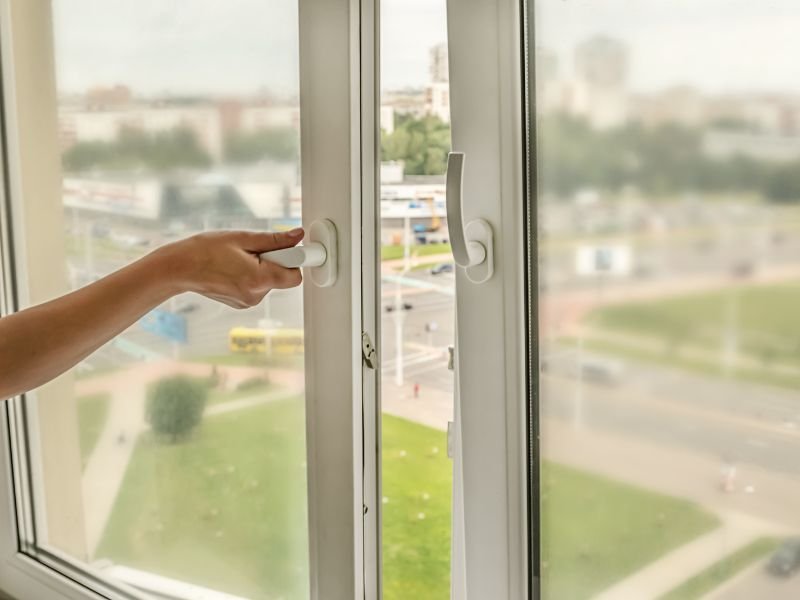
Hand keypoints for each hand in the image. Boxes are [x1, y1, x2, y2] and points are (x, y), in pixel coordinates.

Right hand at [160, 228, 304, 307]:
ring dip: (261, 267)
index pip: (295, 276)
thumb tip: (298, 236)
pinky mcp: (242, 303)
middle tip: (252, 250)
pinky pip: (258, 286)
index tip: (292, 249)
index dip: (294, 260)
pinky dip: (252, 275)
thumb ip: (274, 240)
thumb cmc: (205, 251)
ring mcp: (248, 302)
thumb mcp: (242, 238)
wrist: (179, 268)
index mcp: (258, 279)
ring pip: (270, 280)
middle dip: (275, 260)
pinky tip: (233, 268)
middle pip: (282, 277)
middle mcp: (255, 295)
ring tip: (237, 258)